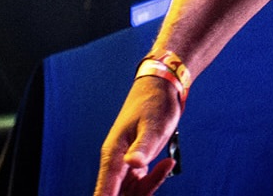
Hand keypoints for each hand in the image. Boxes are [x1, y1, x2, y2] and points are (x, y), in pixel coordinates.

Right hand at [93, 76, 181, 195]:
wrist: (160, 87)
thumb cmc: (155, 103)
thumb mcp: (153, 124)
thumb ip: (143, 146)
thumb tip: (132, 164)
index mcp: (113, 154)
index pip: (105, 189)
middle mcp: (115, 161)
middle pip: (118, 194)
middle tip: (156, 177)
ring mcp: (125, 163)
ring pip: (131, 191)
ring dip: (148, 187)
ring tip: (167, 163)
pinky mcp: (135, 162)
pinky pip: (141, 182)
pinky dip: (154, 179)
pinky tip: (167, 163)